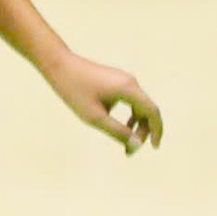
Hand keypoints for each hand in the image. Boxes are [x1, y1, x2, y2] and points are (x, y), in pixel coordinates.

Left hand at [45, 53, 162, 154]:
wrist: (59, 65)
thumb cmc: (74, 91)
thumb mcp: (95, 117)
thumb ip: (118, 132)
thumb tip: (137, 145)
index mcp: (129, 88)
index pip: (153, 111)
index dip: (157, 130)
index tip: (154, 148)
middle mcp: (130, 82)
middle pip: (147, 109)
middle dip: (143, 131)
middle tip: (130, 150)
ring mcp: (124, 79)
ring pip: (140, 105)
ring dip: (138, 124)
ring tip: (128, 142)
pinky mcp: (117, 80)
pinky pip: (132, 100)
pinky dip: (131, 115)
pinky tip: (124, 125)